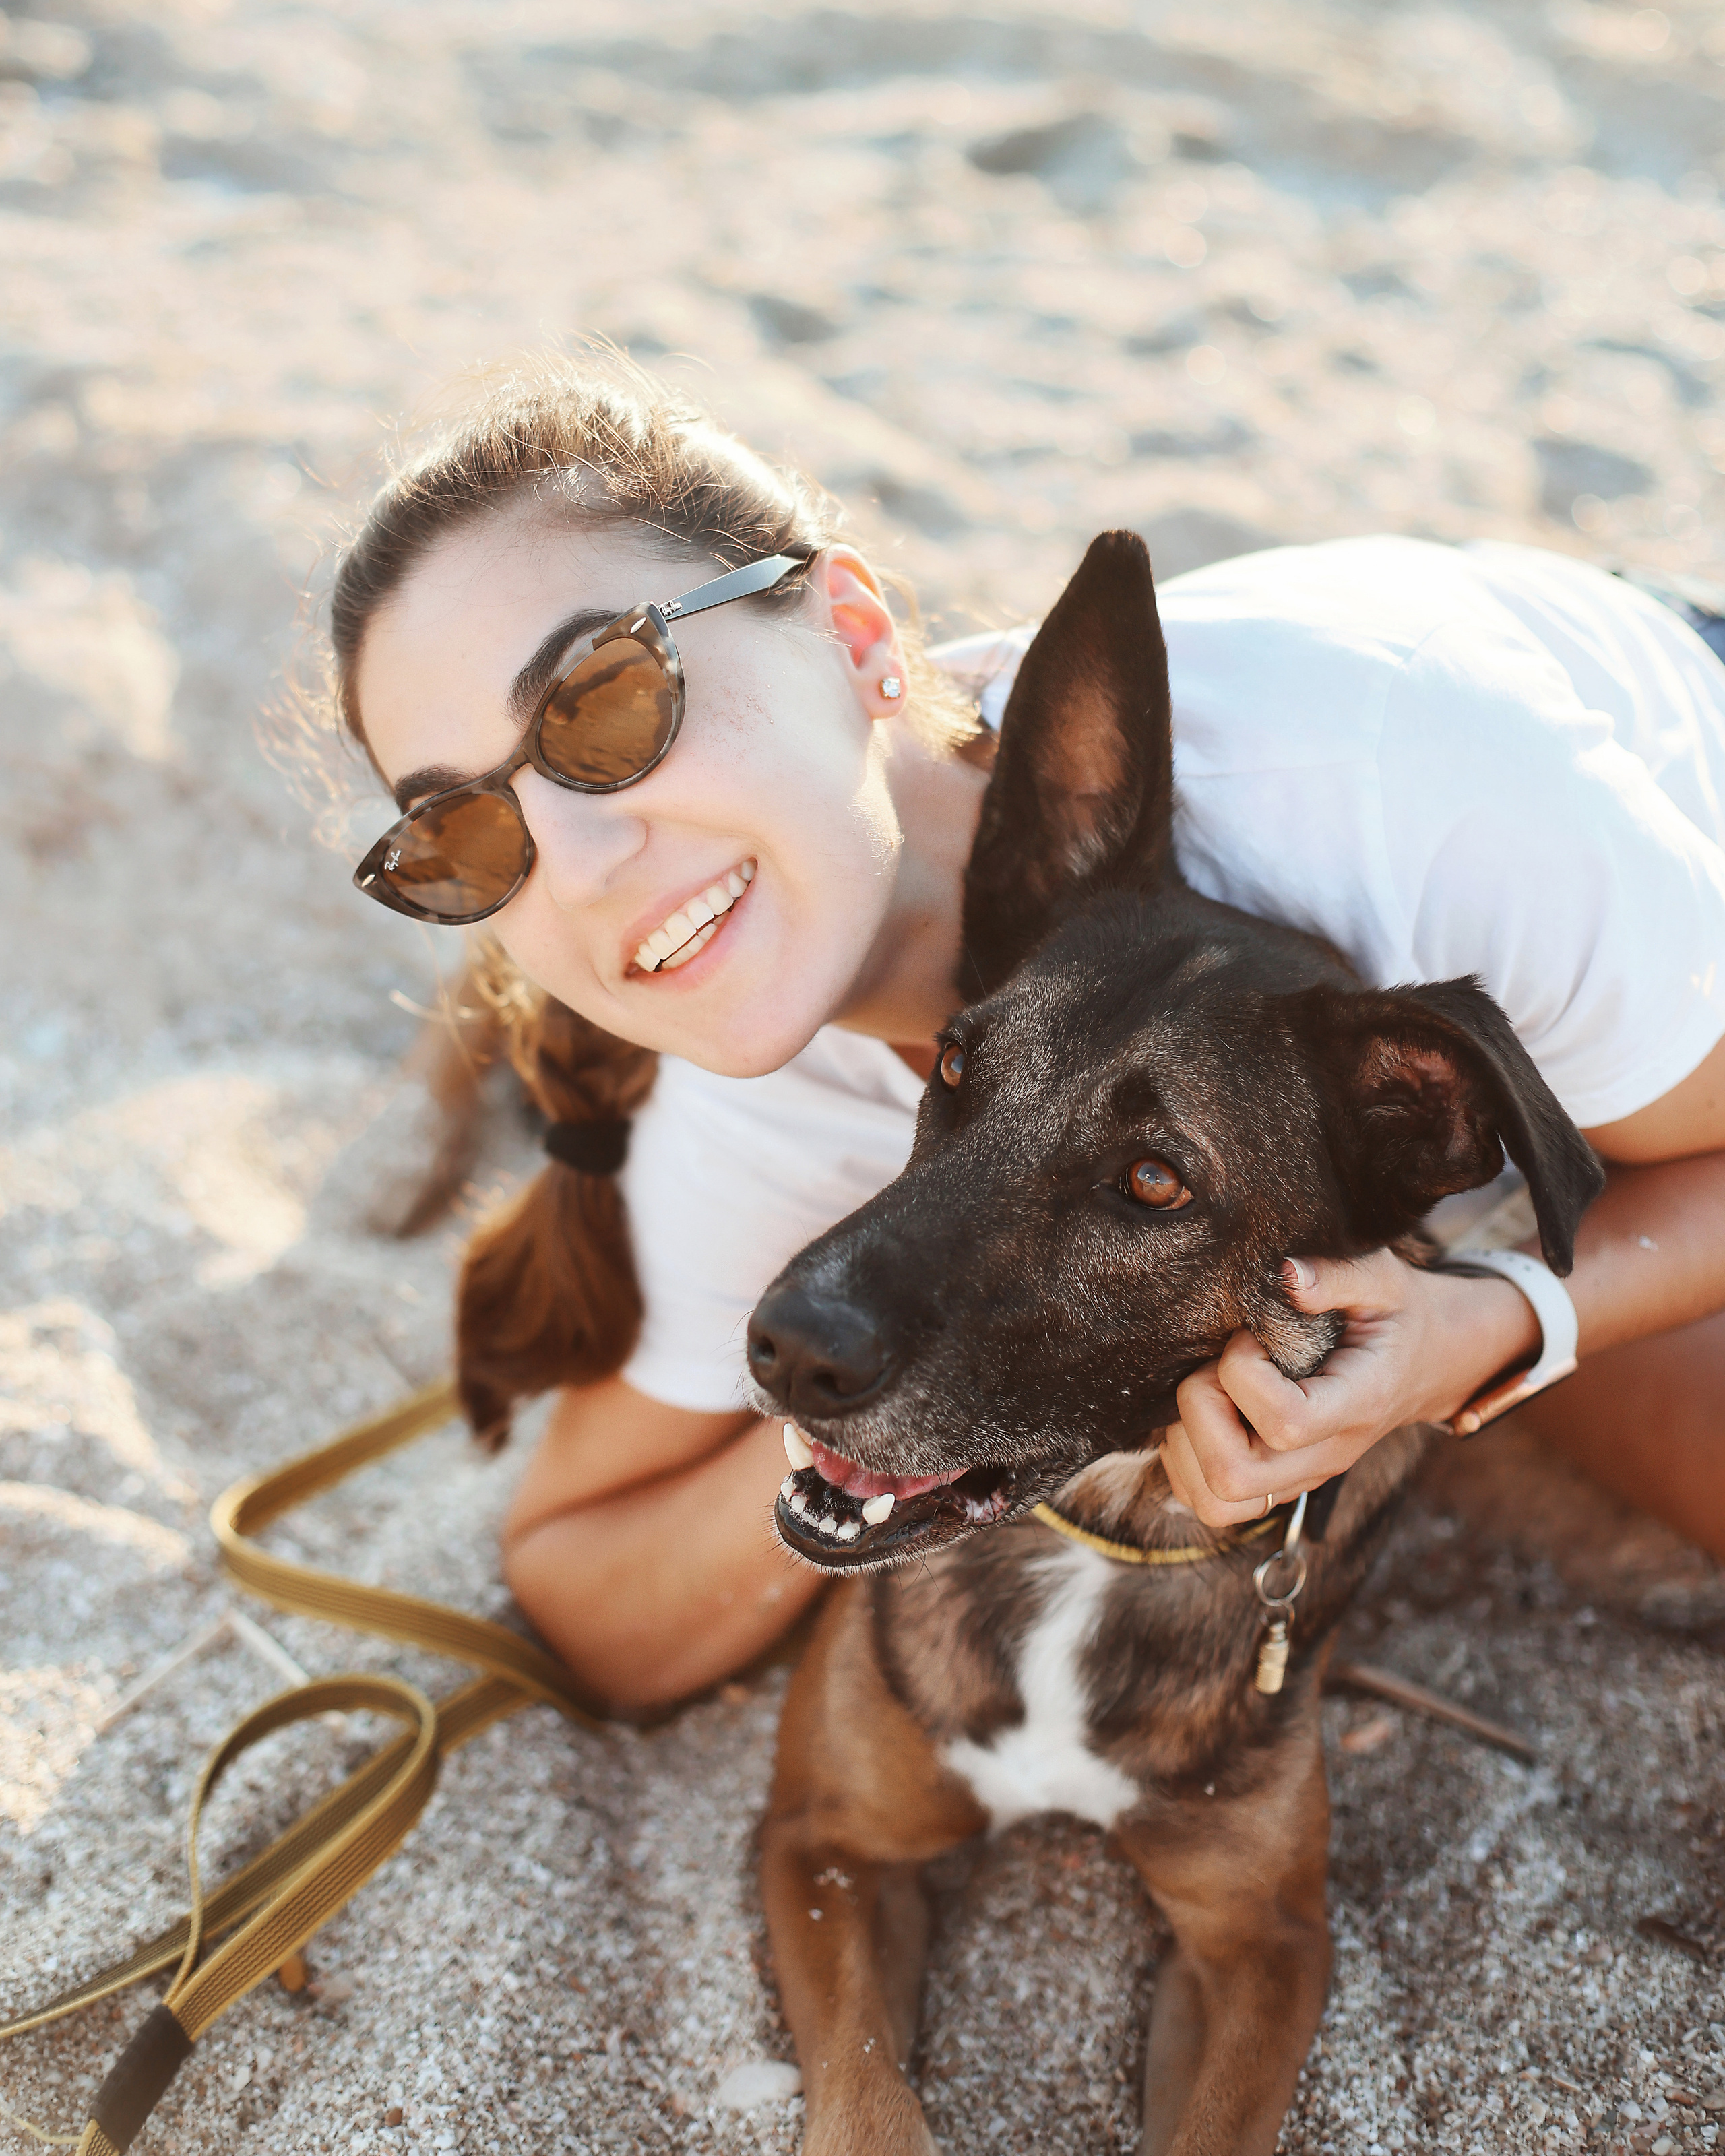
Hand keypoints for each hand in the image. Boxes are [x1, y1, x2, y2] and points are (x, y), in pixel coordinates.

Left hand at [1160, 1251, 1540, 1527]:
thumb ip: (1338, 1275)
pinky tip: (1205, 1414)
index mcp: (1357, 1403)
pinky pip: (1212, 1502)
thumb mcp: (1382, 1279)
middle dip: (1200, 1411)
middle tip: (1215, 1367)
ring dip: (1188, 1445)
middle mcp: (1328, 1454)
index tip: (1246, 1337)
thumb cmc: (1396, 1316)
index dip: (1242, 1374)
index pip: (1286, 1423)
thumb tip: (1285, 1274)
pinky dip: (1187, 1464)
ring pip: (1217, 1501)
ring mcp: (1303, 1477)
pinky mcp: (1280, 1484)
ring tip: (1208, 1393)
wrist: (1428, 1364)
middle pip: (1235, 1475)